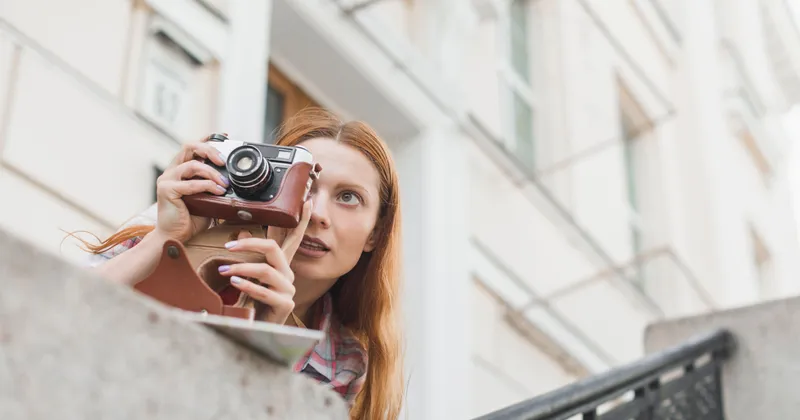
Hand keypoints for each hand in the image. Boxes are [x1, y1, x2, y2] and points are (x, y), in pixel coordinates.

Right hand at [153, 135, 228, 242]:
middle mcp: (172, 171)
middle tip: (223, 161)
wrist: (176, 237)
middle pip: (189, 147)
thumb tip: (234, 181)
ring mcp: (167, 179)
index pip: (193, 147)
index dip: (208, 138)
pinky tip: (218, 191)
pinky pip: (190, 184)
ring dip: (212, 172)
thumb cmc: (191, 218)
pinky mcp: (166, 190)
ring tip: (224, 182)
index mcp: (181, 169)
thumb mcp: (208, 199)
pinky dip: (207, 186)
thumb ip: (215, 186)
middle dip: (210, 150)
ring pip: (192, 164)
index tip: (225, 136)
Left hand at [217, 199, 312, 323]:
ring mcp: (288, 289)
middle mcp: (287, 274)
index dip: (301, 220)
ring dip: (242, 269)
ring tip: (225, 272)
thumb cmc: (252, 302)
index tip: (308, 201)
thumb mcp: (247, 276)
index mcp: (281, 265)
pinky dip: (248, 286)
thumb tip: (241, 233)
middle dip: (251, 244)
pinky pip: (265, 291)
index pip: (293, 238)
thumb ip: (247, 255)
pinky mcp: (284, 304)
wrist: (257, 330)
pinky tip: (235, 283)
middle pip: (275, 249)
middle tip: (228, 246)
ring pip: (267, 270)